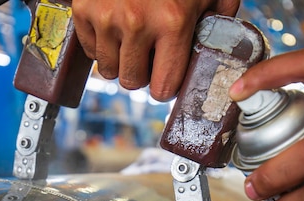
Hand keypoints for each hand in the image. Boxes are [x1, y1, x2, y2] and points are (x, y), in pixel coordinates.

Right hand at [71, 0, 239, 100]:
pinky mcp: (83, 10)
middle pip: (131, 82)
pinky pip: (90, 50)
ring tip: (131, 39)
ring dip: (119, 60)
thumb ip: (219, 17)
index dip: (166, 86)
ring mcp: (106, 17)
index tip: (166, 77)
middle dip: (141, 74)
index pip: (163, 87)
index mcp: (172, 22)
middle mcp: (136, 23)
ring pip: (107, 69)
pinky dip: (101, 44)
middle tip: (148, 56)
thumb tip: (219, 47)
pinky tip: (115, 26)